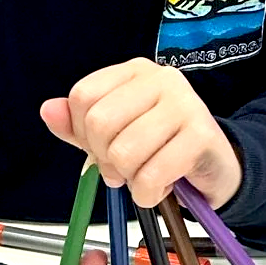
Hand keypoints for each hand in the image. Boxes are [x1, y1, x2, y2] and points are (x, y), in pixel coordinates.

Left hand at [40, 58, 242, 212]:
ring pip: (125, 151)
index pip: (84, 96)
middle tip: (124, 169)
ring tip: (145, 176)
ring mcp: (184, 103)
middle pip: (101, 123)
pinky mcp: (201, 134)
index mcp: (135, 72)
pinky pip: (153, 173)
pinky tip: (161, 187)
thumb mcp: (115, 134)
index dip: (82, 133)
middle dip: (105, 159)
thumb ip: (79, 125)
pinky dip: (148, 193)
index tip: (102, 148)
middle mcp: (161, 78)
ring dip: (129, 179)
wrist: (217, 164)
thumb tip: (48, 109)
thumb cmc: (162, 146)